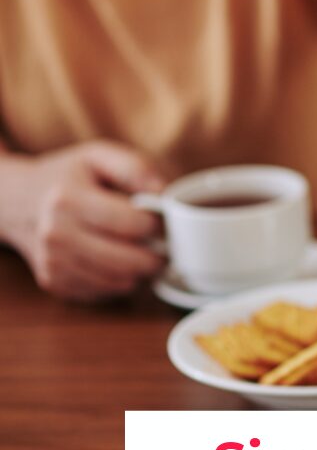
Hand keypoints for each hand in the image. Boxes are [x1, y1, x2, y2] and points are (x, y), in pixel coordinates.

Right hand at [0, 141, 165, 299]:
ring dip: (143, 271)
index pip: (132, 224)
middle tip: (167, 244)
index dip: (159, 225)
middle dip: (158, 255)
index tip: (166, 220)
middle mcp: (56, 235)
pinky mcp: (54, 282)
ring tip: (147, 252)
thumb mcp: (98, 157)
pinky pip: (105, 293)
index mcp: (68, 200)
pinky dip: (122, 281)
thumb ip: (135, 169)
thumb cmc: (66, 177)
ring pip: (121, 282)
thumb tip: (165, 194)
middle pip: (129, 261)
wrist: (16, 200)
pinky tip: (121, 261)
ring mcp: (52, 263)